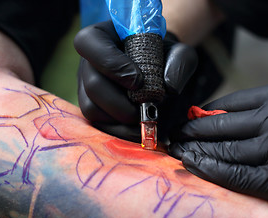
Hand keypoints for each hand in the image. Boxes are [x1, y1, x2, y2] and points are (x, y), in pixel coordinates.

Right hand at [74, 21, 196, 141]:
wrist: (159, 70)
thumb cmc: (164, 56)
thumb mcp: (179, 52)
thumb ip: (179, 63)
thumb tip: (169, 88)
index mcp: (103, 36)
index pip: (89, 42)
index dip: (111, 64)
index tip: (137, 80)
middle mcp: (89, 62)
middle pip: (92, 84)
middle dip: (121, 104)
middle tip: (144, 110)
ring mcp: (87, 87)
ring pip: (92, 109)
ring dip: (120, 121)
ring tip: (143, 121)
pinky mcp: (94, 108)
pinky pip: (98, 125)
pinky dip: (119, 132)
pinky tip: (138, 130)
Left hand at [169, 83, 267, 217]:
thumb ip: (262, 111)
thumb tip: (213, 113)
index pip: (234, 101)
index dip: (207, 109)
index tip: (191, 115)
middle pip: (223, 124)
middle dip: (194, 129)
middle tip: (176, 133)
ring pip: (225, 148)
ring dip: (196, 149)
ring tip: (179, 148)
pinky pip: (234, 173)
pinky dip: (209, 168)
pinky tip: (192, 163)